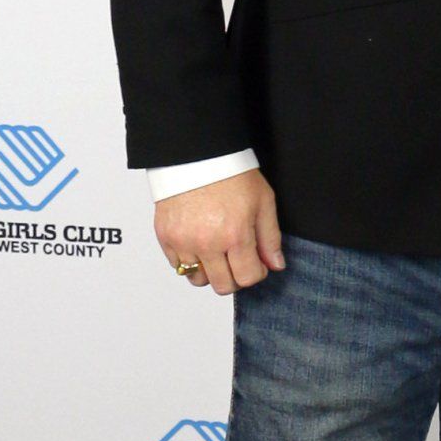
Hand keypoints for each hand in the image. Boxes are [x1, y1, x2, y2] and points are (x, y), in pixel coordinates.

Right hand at [155, 169, 283, 295]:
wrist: (196, 154)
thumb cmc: (231, 173)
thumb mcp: (263, 201)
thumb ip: (270, 237)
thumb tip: (275, 265)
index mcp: (235, 235)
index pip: (247, 277)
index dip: (256, 273)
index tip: (256, 263)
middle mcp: (207, 243)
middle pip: (223, 286)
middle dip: (235, 277)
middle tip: (237, 260)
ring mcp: (183, 242)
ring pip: (198, 280)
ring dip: (210, 272)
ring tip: (217, 252)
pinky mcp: (165, 237)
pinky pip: (177, 266)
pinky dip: (189, 262)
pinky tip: (199, 244)